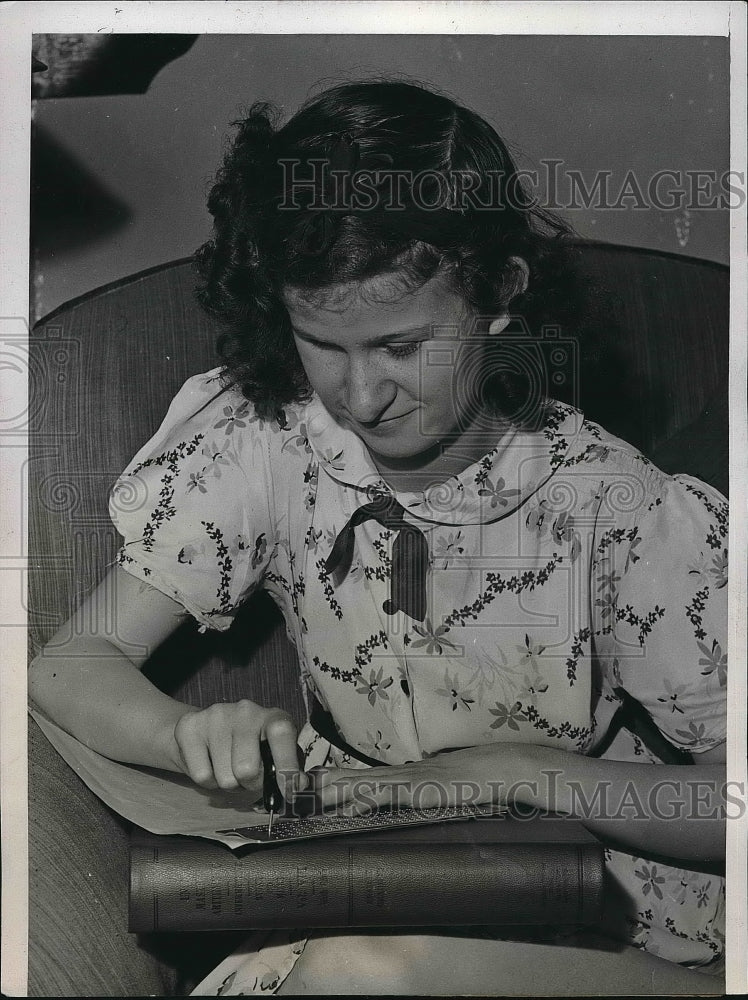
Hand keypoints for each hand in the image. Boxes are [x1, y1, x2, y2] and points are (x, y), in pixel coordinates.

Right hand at [168, 700, 306, 796]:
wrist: (205, 732)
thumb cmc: (249, 748)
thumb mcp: (274, 755)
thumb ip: (289, 770)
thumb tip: (299, 786)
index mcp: (273, 716)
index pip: (281, 733)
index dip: (286, 765)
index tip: (289, 790)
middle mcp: (246, 710)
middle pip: (247, 769)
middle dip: (249, 784)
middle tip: (248, 777)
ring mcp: (216, 715)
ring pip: (225, 778)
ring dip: (228, 784)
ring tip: (228, 768)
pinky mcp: (190, 726)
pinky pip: (201, 775)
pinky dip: (207, 782)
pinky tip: (210, 764)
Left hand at [312, 743, 528, 815]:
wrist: (496, 768)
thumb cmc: (470, 781)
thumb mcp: (436, 790)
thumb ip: (415, 794)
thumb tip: (395, 803)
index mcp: (402, 776)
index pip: (362, 776)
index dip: (335, 779)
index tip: (308, 784)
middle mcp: (401, 775)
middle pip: (355, 777)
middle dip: (325, 784)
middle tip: (294, 789)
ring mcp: (410, 781)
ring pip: (366, 783)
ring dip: (338, 790)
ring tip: (311, 796)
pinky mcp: (422, 790)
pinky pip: (392, 794)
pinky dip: (371, 799)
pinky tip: (354, 805)